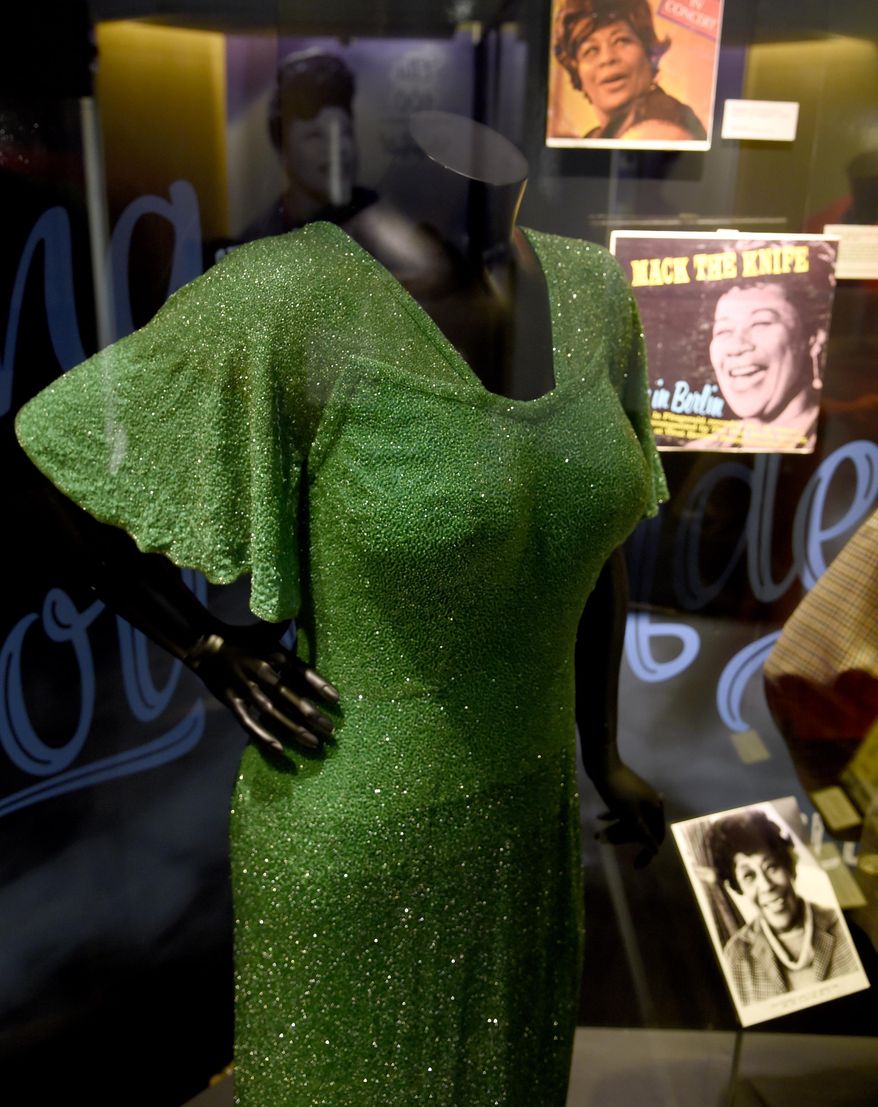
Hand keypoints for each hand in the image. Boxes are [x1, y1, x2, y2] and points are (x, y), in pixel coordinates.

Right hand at [185, 622, 338, 756]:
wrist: (206, 645)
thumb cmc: (244, 638)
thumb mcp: (266, 630)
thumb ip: (286, 626)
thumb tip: (300, 611)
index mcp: (273, 654)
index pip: (299, 669)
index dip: (316, 683)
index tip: (335, 698)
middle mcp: (261, 672)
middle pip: (287, 695)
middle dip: (309, 712)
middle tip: (330, 728)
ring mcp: (245, 689)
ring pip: (271, 713)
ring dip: (292, 728)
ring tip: (314, 743)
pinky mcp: (232, 702)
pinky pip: (248, 722)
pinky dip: (262, 736)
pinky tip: (279, 750)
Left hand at [592, 761, 664, 867]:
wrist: (602, 763)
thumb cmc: (617, 790)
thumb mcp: (629, 815)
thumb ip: (642, 833)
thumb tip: (655, 849)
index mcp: (654, 807)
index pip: (655, 835)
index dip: (646, 852)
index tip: (636, 866)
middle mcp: (650, 802)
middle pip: (640, 828)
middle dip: (622, 838)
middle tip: (604, 842)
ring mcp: (637, 796)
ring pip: (629, 820)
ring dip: (614, 828)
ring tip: (597, 835)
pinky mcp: (625, 792)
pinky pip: (622, 810)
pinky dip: (612, 816)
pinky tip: (599, 819)